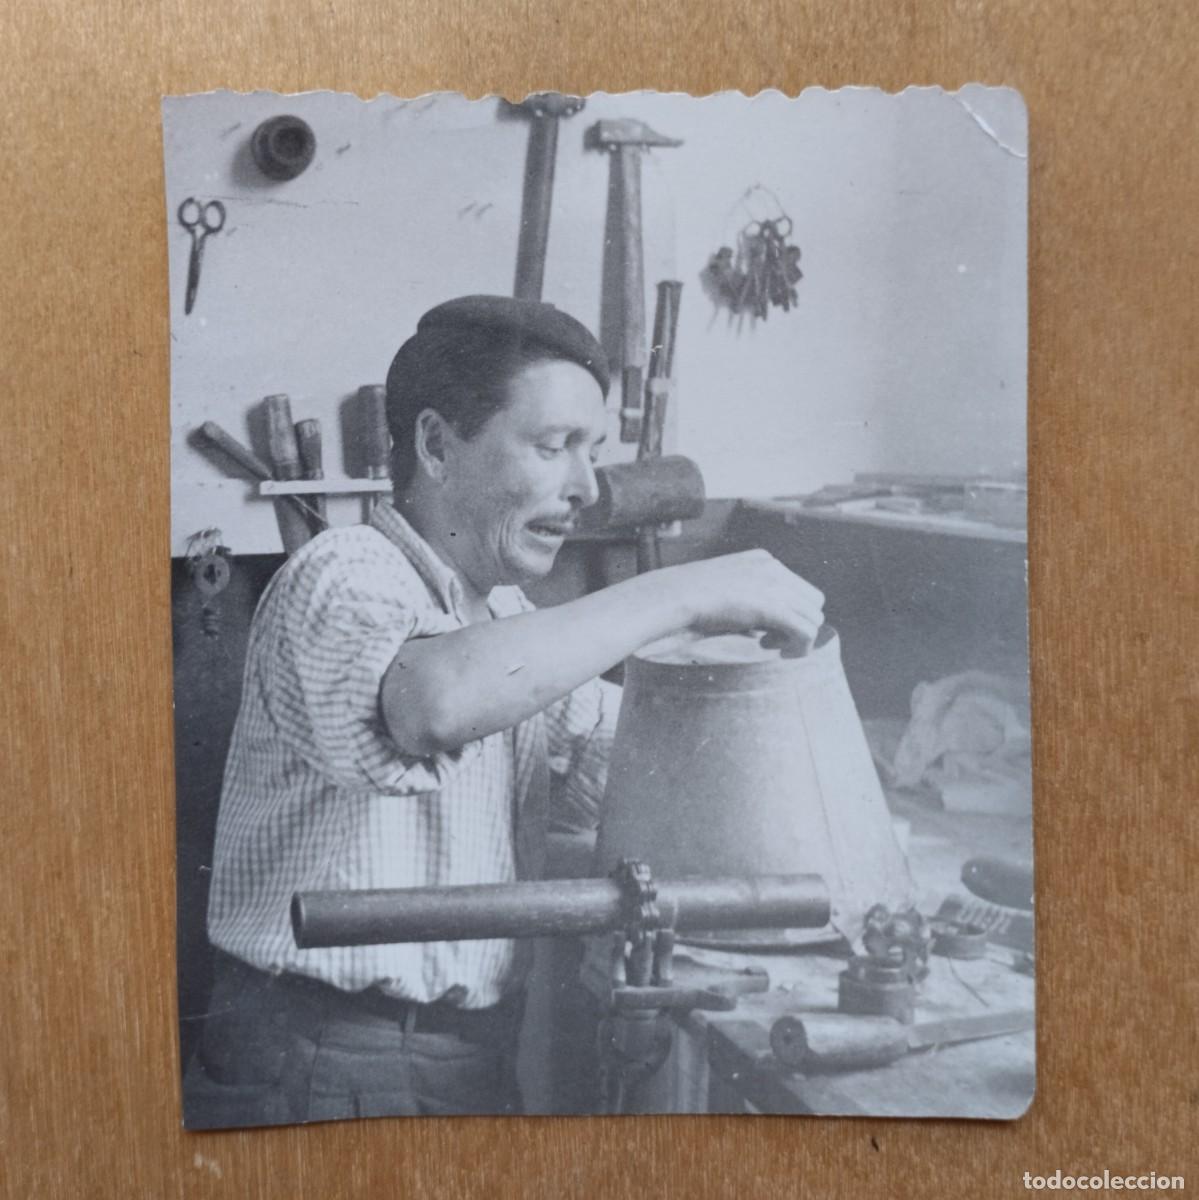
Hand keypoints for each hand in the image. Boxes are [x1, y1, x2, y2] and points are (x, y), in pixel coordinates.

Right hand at [654, 549, 824, 654]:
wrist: (675, 596)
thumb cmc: (690, 598)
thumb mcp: (726, 590)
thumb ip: (750, 601)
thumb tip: (768, 627)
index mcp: (763, 560)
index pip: (798, 586)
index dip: (789, 611)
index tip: (767, 628)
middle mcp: (775, 568)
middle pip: (813, 601)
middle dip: (799, 623)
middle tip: (772, 640)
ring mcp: (776, 586)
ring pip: (814, 617)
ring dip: (799, 637)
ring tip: (771, 646)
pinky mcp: (773, 607)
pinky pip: (806, 631)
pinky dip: (801, 647)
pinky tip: (781, 653)